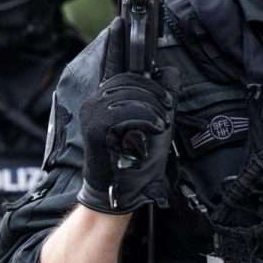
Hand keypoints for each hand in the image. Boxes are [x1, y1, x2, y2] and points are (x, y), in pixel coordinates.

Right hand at [77, 53, 175, 214]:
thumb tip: (172, 72)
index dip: (149, 84)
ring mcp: (90, 115)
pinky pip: (124, 114)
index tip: (167, 100)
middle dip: (153, 96)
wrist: (121, 191)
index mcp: (101, 101)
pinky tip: (154, 129)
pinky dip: (145, 119)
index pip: (125, 77)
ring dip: (151, 109)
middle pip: (127, 83)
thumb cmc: (135, 161)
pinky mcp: (94, 129)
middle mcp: (91, 104)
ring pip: (127, 96)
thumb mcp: (152, 123)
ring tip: (161, 124)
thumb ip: (159, 98)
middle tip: (166, 114)